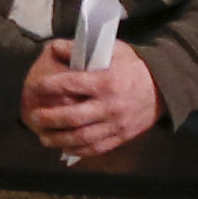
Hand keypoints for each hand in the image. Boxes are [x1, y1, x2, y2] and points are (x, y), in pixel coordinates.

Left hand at [17, 36, 164, 165]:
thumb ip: (82, 49)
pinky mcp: (121, 136)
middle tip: (33, 117)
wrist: (164, 86)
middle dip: (49, 119)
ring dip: (59, 140)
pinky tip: (64, 148)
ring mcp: (116, 124)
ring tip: (43, 138)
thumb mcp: (112, 49)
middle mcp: (109, 105)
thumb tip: (54, 47)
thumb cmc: (133, 65)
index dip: (50, 86)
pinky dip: (78, 150)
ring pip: (82, 137)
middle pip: (73, 116)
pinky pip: (96, 148)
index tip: (35, 87)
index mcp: (106, 81)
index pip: (71, 84)